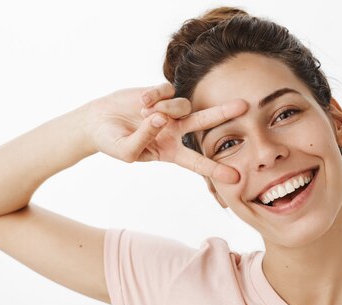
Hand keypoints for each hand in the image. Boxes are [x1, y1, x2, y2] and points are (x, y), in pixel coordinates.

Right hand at [83, 83, 246, 183]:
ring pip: (182, 105)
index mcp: (171, 152)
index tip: (236, 178)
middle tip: (245, 106)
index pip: (197, 163)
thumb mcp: (126, 152)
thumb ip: (144, 139)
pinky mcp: (161, 93)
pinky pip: (167, 90)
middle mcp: (175, 131)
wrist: (96, 121)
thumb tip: (161, 118)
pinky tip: (140, 102)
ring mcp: (170, 110)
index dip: (215, 171)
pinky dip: (153, 96)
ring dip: (165, 108)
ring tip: (142, 112)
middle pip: (205, 122)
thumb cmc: (111, 142)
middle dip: (223, 113)